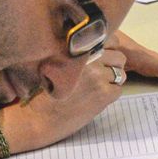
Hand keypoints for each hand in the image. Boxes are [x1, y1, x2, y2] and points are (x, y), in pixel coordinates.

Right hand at [0, 48, 126, 150]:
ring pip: (121, 74)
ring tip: (94, 89)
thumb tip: (104, 49)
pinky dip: (110, 96)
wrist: (36, 117)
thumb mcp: (58, 62)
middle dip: (113, 67)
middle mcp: (89, 58)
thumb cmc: (43, 91)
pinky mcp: (103, 94)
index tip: (101, 61)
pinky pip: (118, 90)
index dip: (109, 51)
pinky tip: (93, 100)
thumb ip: (79, 54)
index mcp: (78, 48)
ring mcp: (98, 76)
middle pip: (120, 57)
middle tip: (98, 78)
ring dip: (112, 81)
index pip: (110, 41)